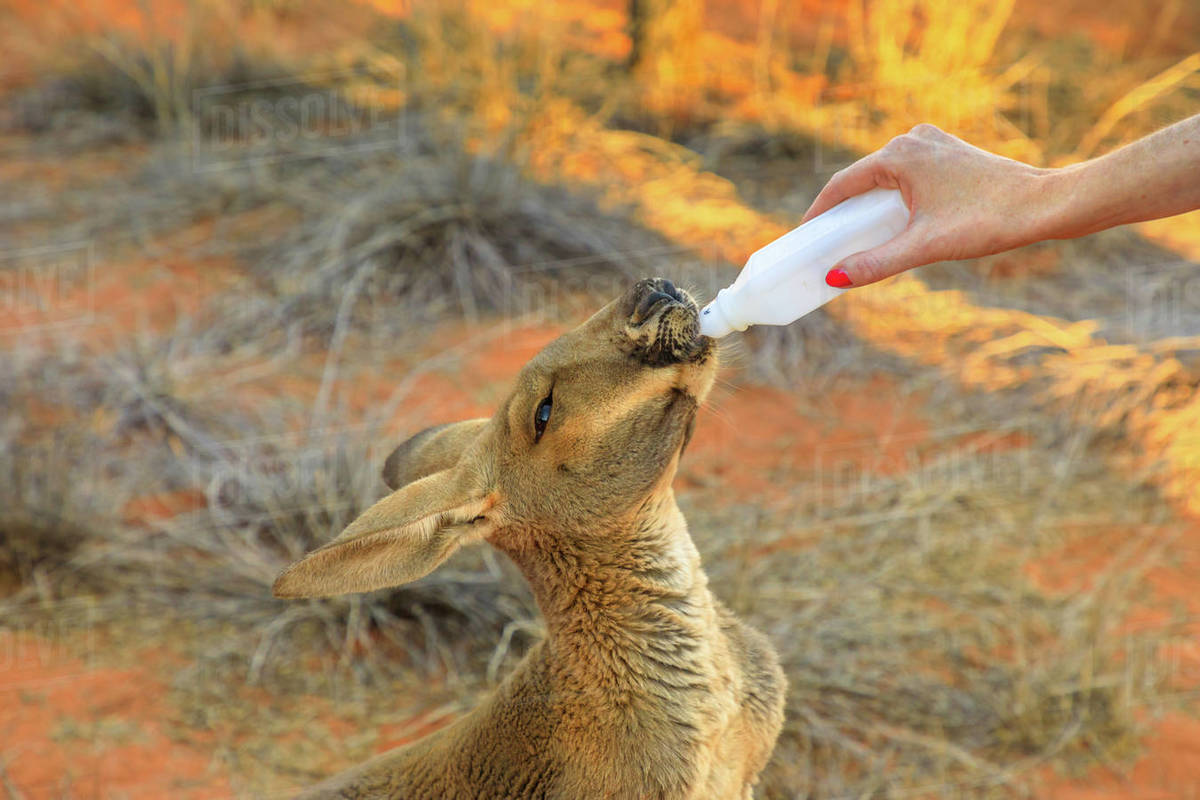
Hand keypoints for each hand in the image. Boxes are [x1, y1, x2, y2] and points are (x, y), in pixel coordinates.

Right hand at [804, 124, 1051, 286]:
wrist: (1043, 204)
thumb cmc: (987, 221)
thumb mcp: (924, 247)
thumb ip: (877, 263)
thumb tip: (835, 278)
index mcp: (899, 155)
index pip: (842, 185)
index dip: (819, 213)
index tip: (803, 237)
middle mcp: (912, 141)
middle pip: (861, 179)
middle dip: (842, 212)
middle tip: (826, 242)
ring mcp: (932, 144)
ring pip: (884, 177)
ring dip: (868, 205)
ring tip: (855, 236)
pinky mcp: (948, 153)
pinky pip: (905, 175)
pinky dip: (892, 197)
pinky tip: (892, 221)